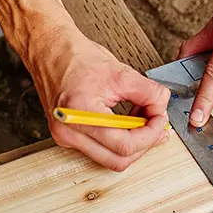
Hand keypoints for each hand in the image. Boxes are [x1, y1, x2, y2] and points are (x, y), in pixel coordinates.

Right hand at [23, 19, 170, 171]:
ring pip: (111, 159)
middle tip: (156, 123)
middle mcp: (69, 132)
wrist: (51, 52)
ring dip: (133, 143)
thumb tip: (162, 108)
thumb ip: (149, 93)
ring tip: (142, 119)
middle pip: (119, 160)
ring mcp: (66, 138)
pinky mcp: (68, 137)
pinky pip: (101, 150)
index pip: (124, 144)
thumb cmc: (76, 58)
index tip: (160, 119)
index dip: (150, 135)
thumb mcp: (120, 72)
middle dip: (144, 143)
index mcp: (80, 115)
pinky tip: (127, 122)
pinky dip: (119, 140)